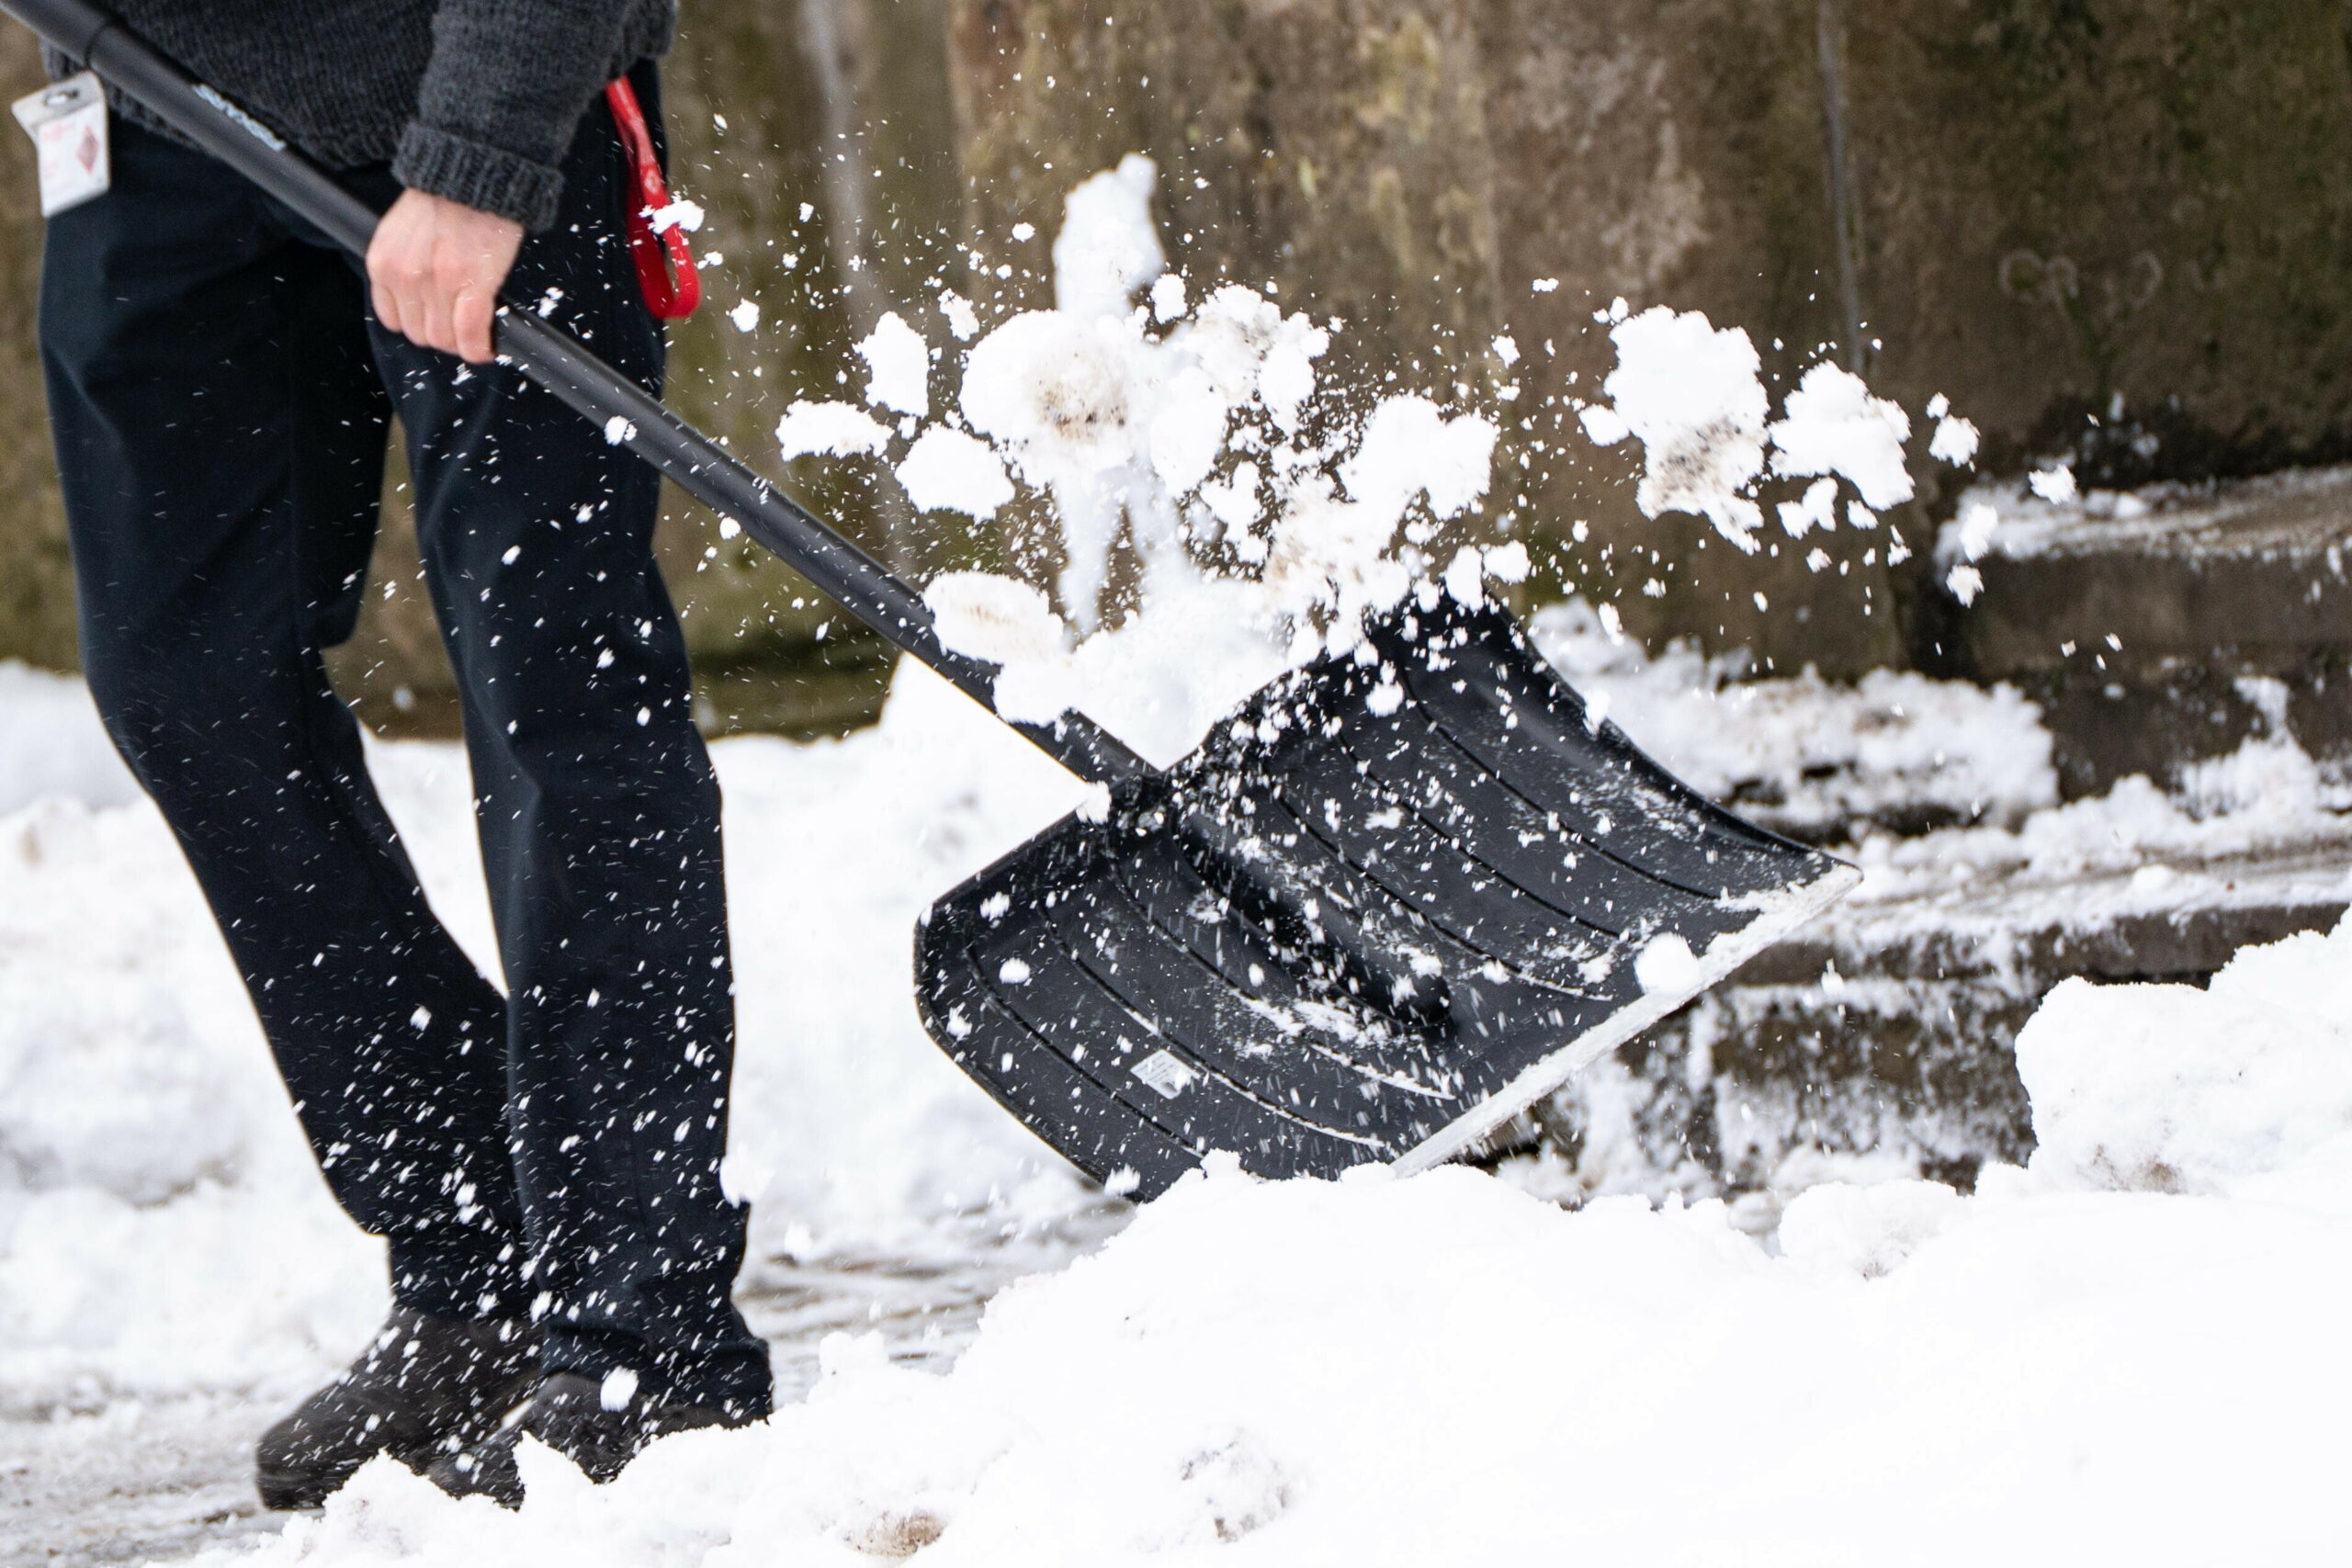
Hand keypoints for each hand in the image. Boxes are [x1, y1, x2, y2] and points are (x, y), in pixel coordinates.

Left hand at [366, 189, 524, 363]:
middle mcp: (404, 276)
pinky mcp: (471, 285)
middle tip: (463, 325)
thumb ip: (403, 265)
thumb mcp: (402, 231)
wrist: (473, 172)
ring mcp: (437, 283)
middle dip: (444, 335)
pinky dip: (480, 348)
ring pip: (445, 341)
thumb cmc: (445, 196)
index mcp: (383, 262)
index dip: (420, 325)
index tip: (438, 321)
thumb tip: (420, 298)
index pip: (394, 320)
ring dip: (463, 343)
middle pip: (421, 335)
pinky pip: (470, 336)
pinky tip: (488, 346)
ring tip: (477, 330)